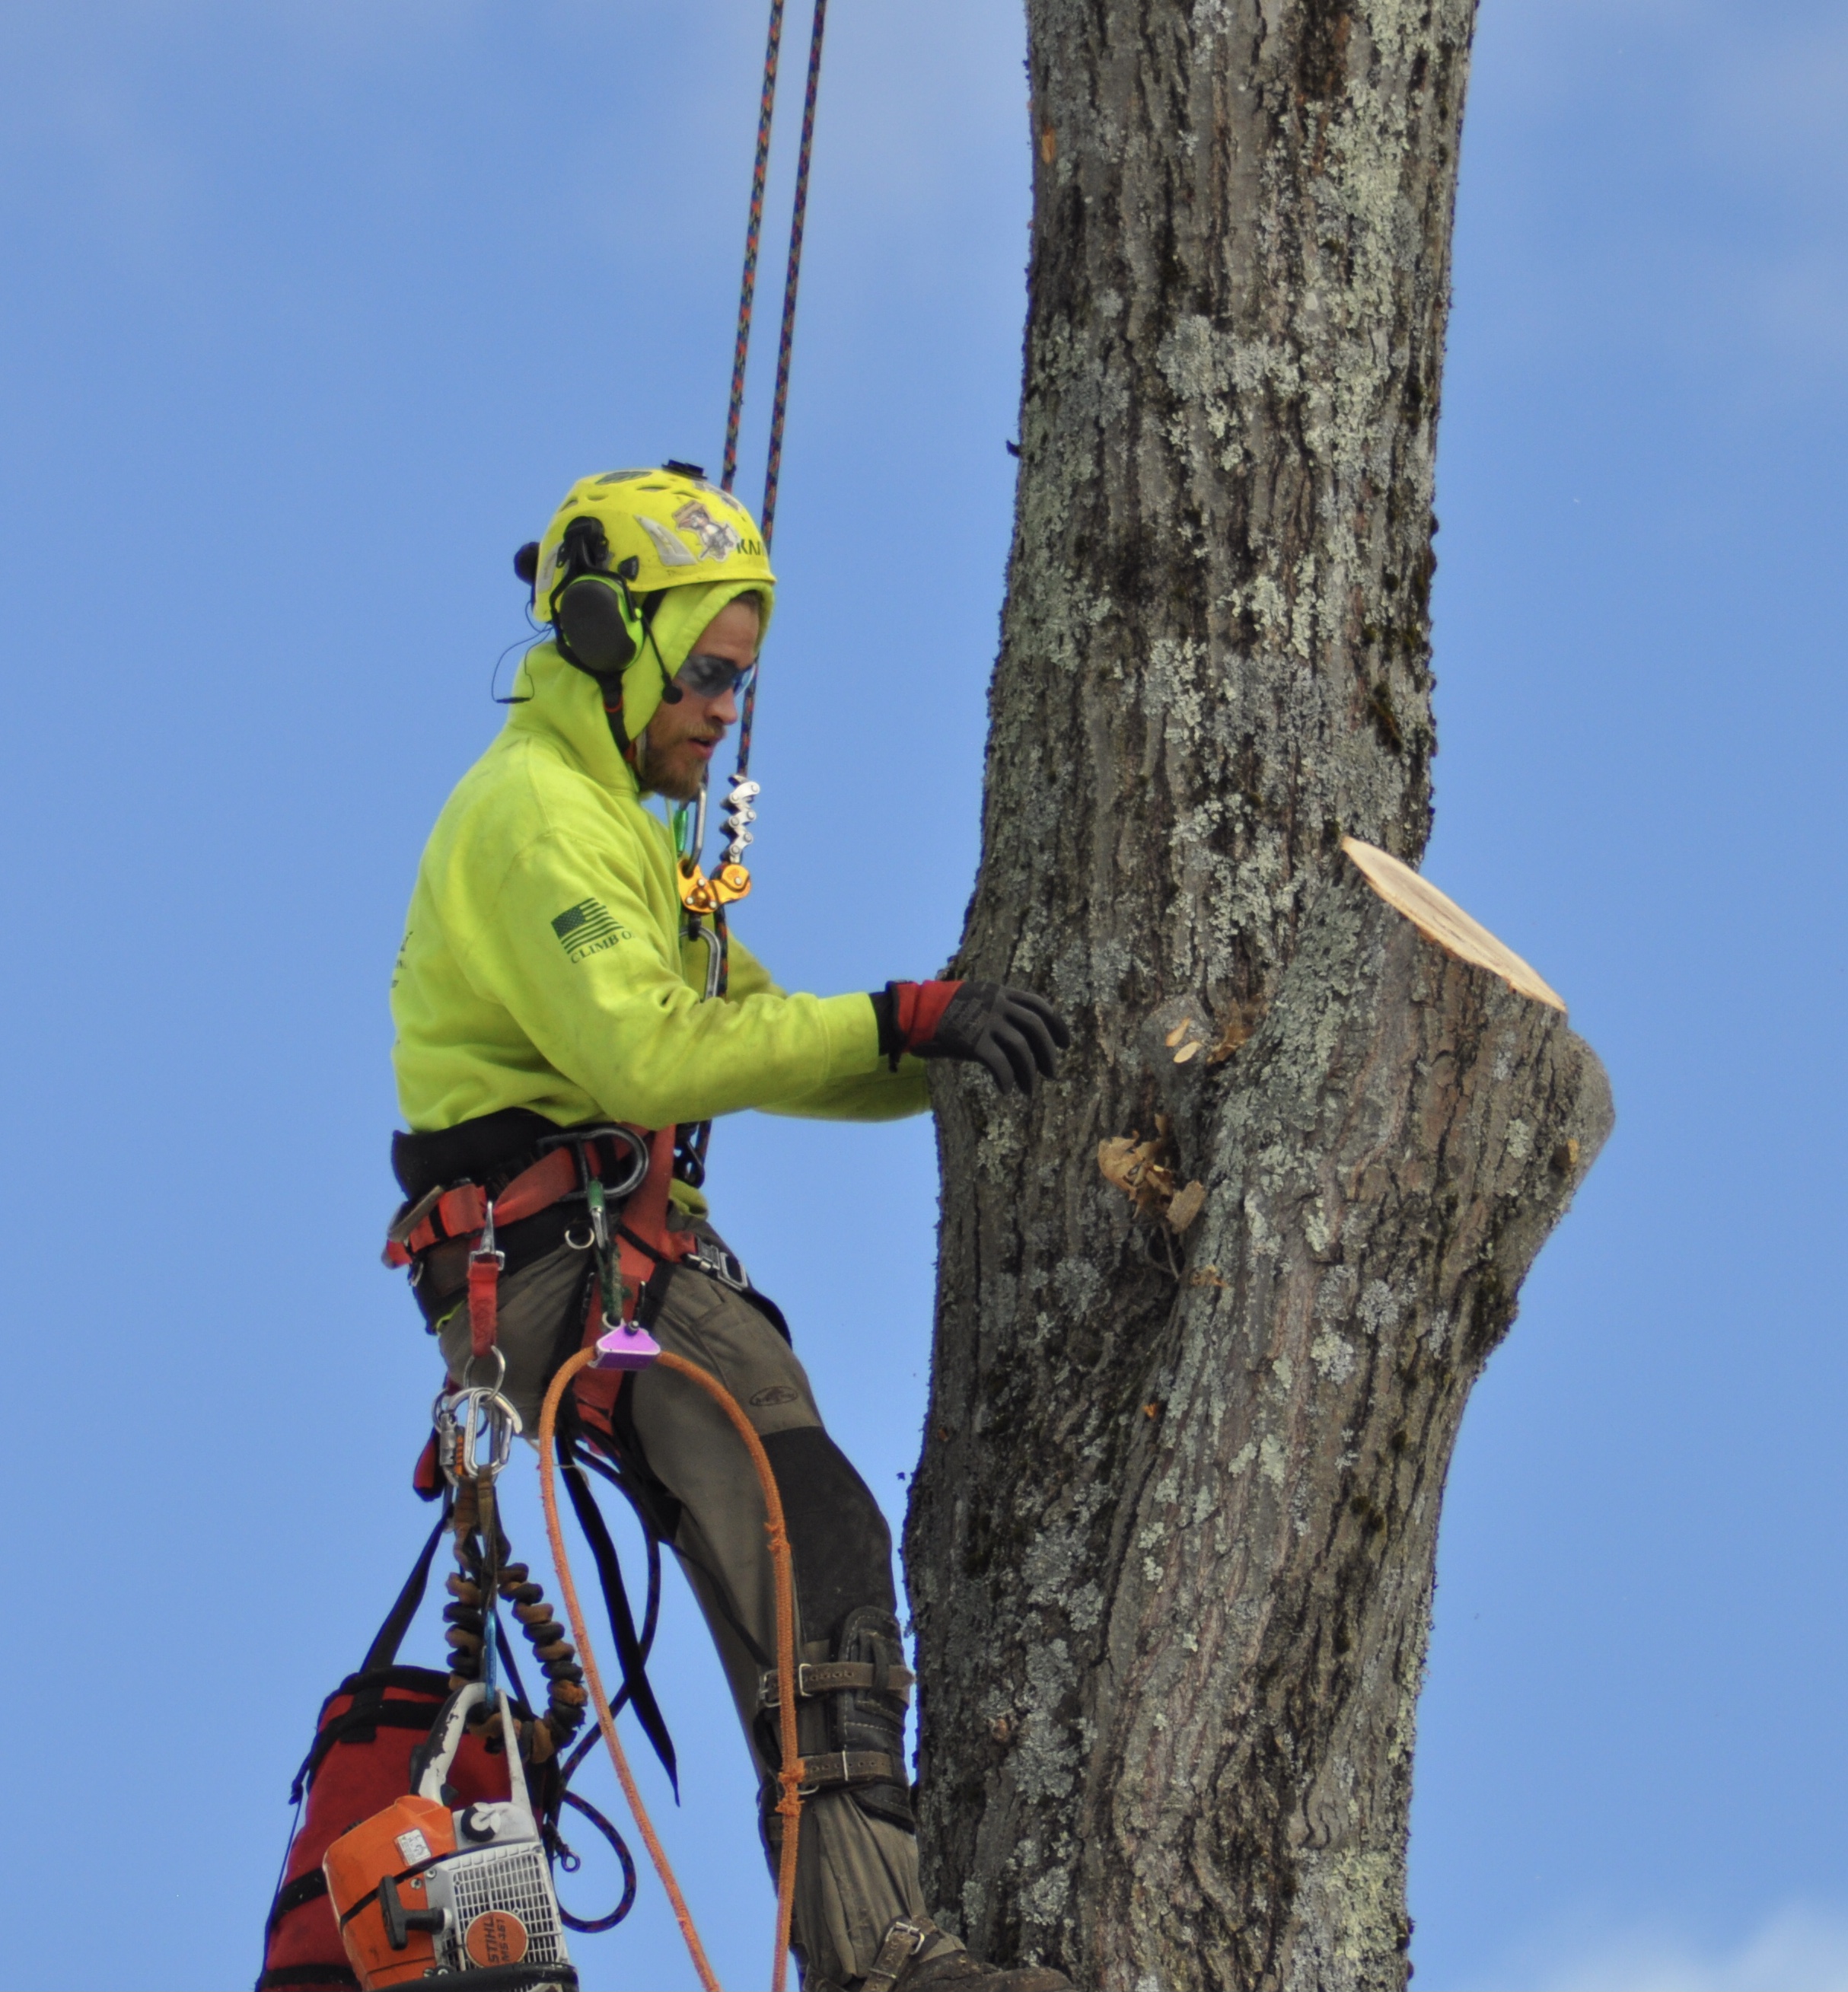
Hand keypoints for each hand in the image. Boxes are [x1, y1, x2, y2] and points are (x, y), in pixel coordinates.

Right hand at [877, 980, 1069, 1093]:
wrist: (916, 1012)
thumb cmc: (943, 1010)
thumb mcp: (975, 1000)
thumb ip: (998, 1010)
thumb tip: (1021, 1036)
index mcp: (1001, 992)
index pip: (1039, 1005)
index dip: (1056, 1025)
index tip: (1065, 1043)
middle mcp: (998, 1005)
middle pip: (1036, 1027)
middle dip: (1048, 1052)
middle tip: (1052, 1073)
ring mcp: (987, 1022)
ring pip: (1021, 1049)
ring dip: (1029, 1072)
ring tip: (1029, 1089)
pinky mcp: (974, 1041)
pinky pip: (1000, 1064)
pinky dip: (1007, 1079)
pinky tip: (1006, 1090)